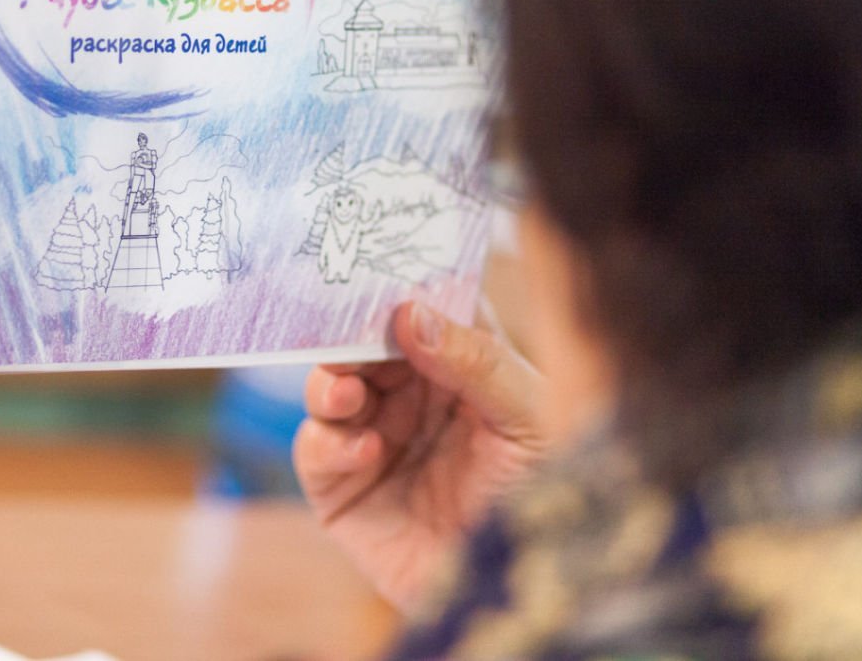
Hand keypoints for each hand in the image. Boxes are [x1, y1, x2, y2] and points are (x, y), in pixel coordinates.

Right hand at [295, 302, 544, 610]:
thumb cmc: (545, 499)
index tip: (380, 268)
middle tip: (346, 330)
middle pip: (364, 344)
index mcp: (463, 367)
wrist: (525, 592)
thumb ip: (476, 361)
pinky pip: (316, 452)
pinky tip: (366, 449)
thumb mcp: (528, 419)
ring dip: (330, 382)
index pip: (424, 308)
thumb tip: (413, 310)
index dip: (401, 285)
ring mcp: (377, 441)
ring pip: (330, 388)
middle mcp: (414, 398)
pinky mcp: (345, 493)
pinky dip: (328, 442)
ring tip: (348, 392)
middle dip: (350, 334)